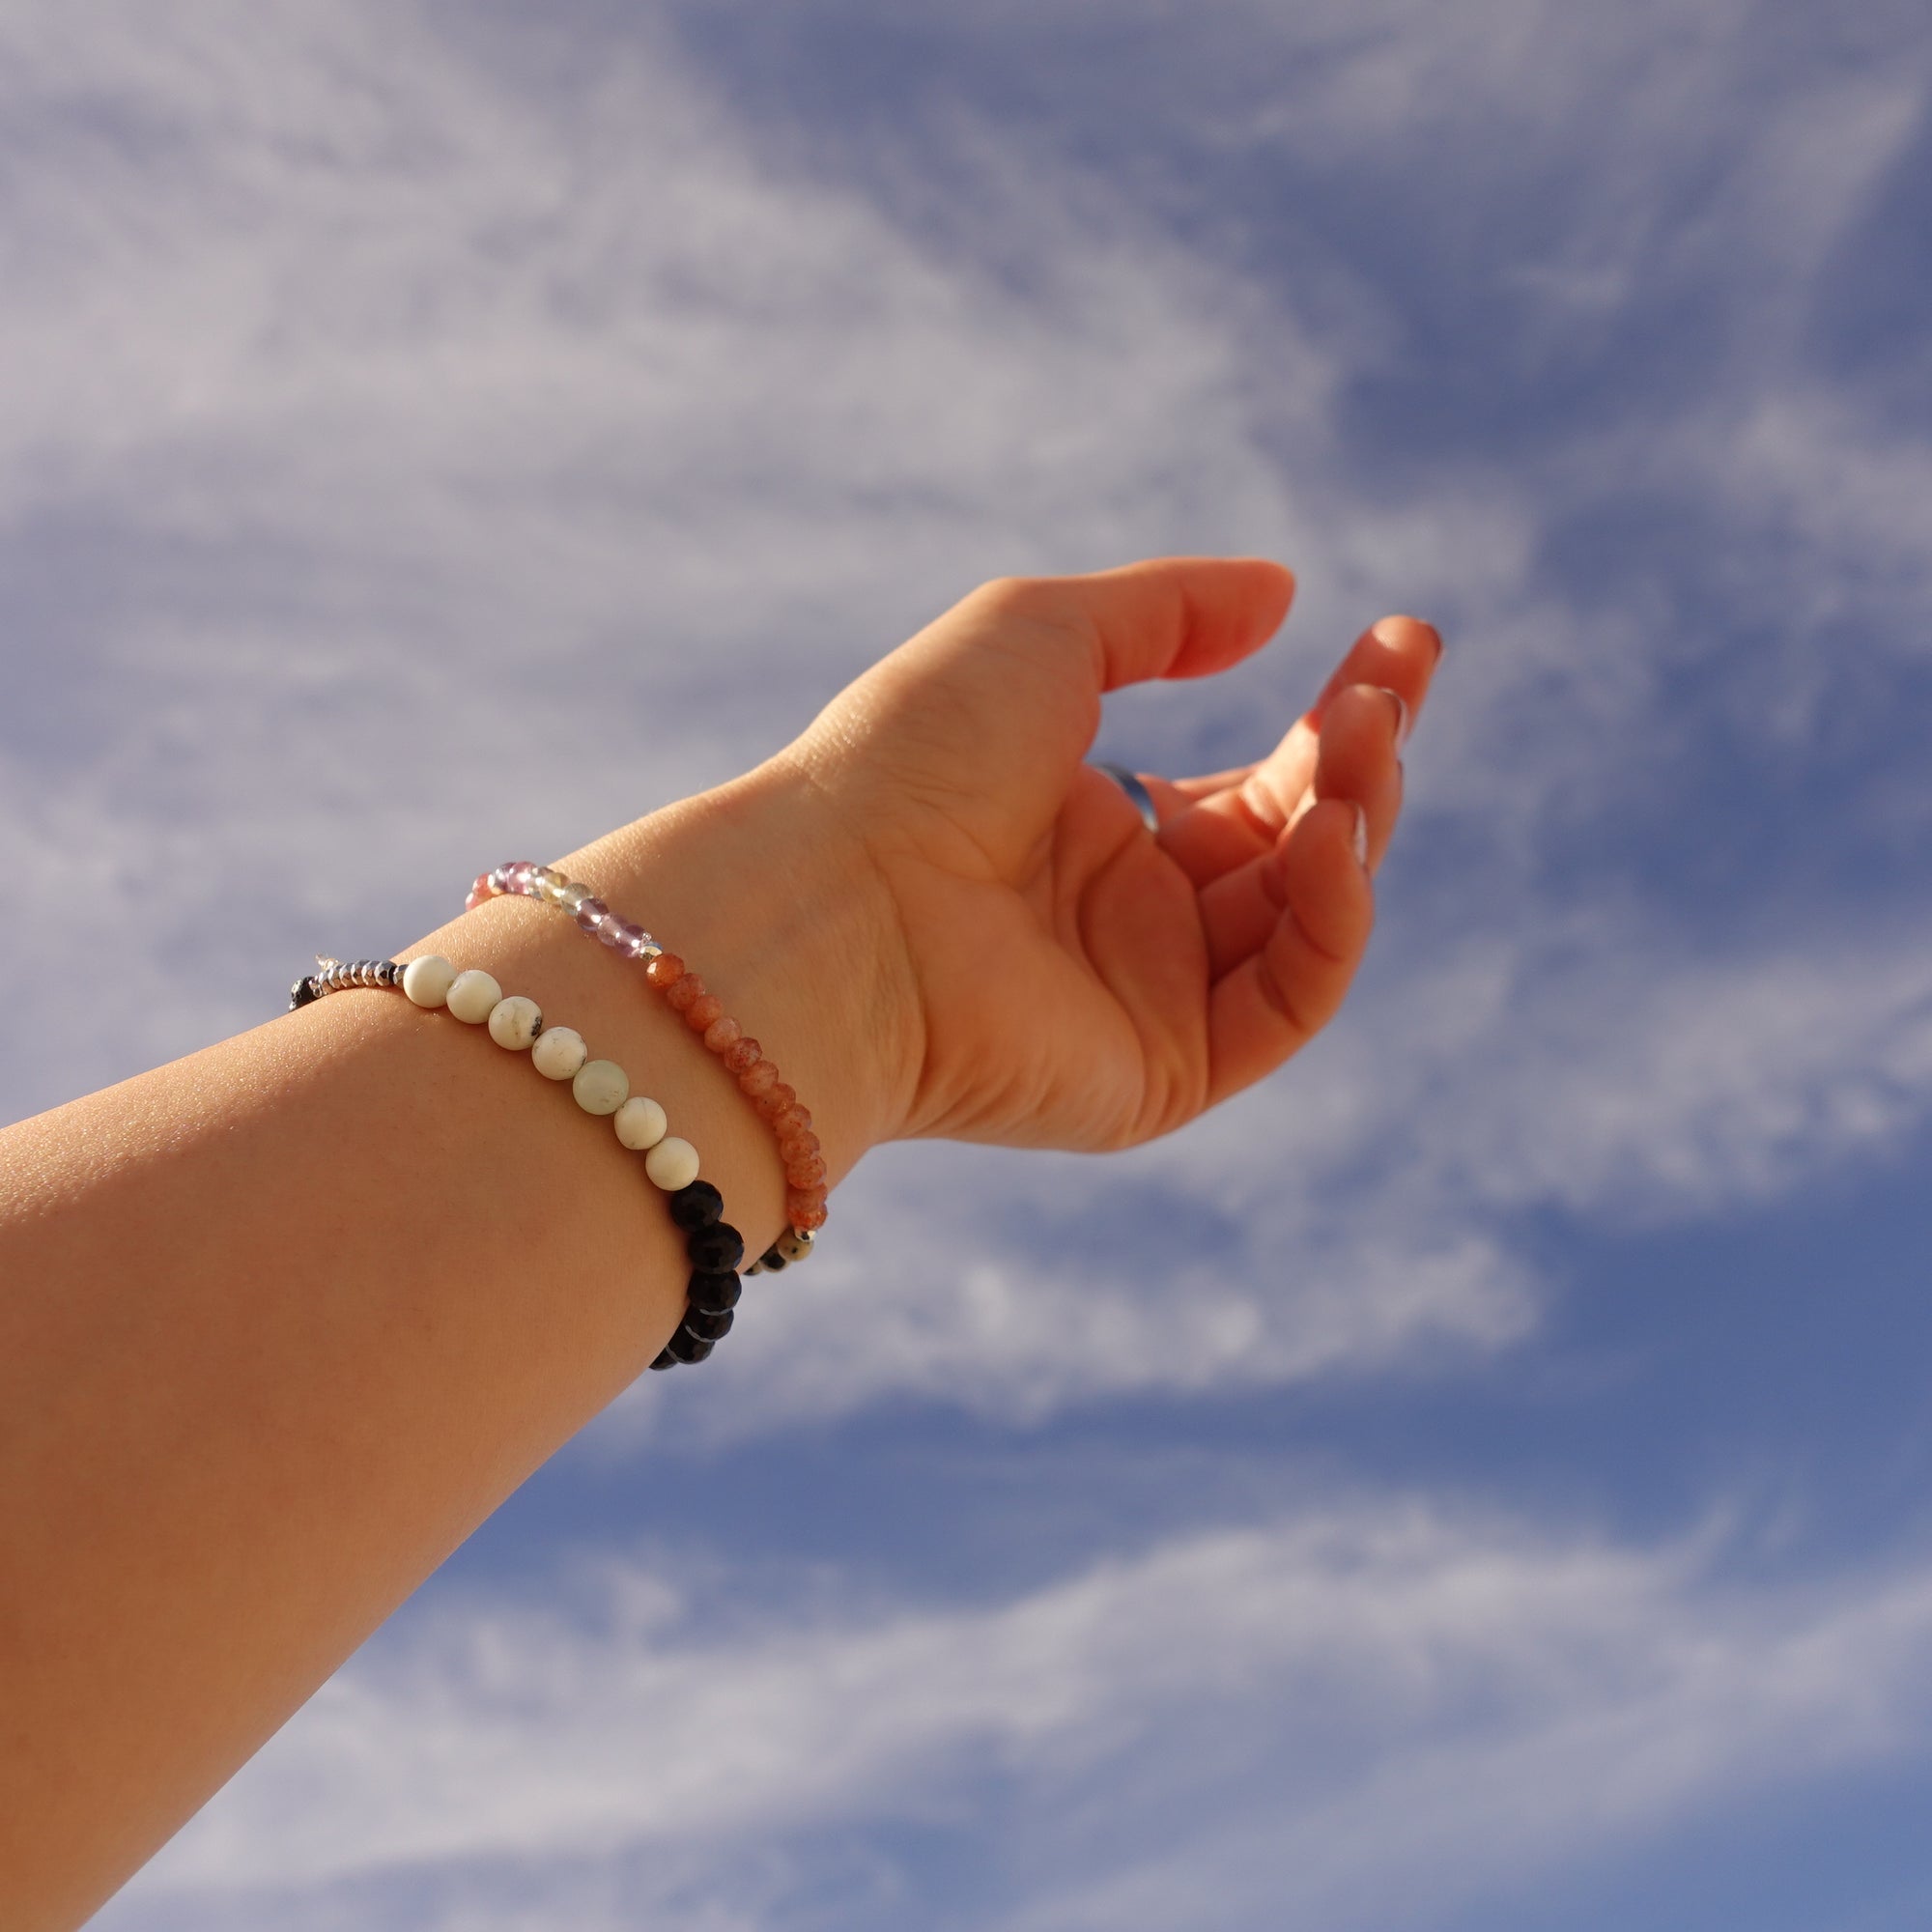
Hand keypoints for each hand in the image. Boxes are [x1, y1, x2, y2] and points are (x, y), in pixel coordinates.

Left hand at [771, 556, 1440, 1150]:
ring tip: (1359, 741)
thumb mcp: (1045, 634)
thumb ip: (1170, 611)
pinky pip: (1289, 1005)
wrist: (837, 900)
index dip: (1340, 715)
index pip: (1261, 783)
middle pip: (1299, 846)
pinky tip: (1324, 835)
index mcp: (1098, 830)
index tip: (1403, 641)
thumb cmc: (910, 756)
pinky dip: (1330, 920)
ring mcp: (1152, 1001)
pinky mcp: (1166, 1076)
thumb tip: (1284, 595)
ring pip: (1309, 921)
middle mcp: (1132, 922)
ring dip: (1355, 822)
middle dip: (1362, 757)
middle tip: (1391, 680)